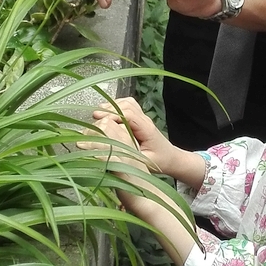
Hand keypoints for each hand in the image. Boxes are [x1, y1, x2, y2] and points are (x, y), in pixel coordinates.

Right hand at [91, 97, 207, 189]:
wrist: (171, 159)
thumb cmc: (160, 162)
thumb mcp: (144, 162)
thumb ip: (129, 155)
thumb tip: (110, 149)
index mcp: (147, 129)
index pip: (128, 115)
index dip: (112, 115)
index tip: (99, 119)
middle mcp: (145, 121)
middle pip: (127, 106)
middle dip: (110, 109)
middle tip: (94, 116)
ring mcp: (143, 118)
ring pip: (128, 103)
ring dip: (113, 106)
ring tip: (99, 112)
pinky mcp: (140, 119)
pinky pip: (129, 106)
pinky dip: (117, 106)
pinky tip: (108, 112)